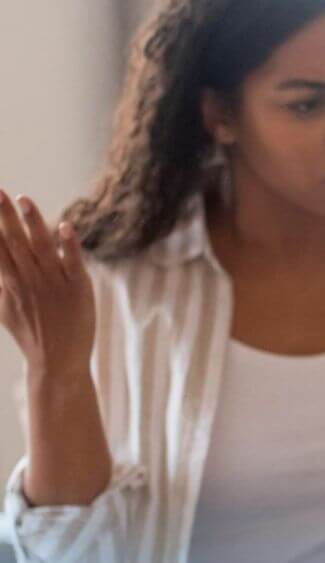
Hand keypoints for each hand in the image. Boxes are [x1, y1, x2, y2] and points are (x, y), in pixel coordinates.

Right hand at [0, 190, 95, 376]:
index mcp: (11, 283)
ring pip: (42, 248)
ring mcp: (54, 284)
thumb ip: (0, 286)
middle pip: (14, 242)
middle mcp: (29, 280)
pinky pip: (73, 263)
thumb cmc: (33, 335)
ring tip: (25, 199)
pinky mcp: (79, 290)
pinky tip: (66, 226)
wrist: (58, 363)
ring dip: (33, 223)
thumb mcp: (6, 309)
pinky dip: (69, 246)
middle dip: (4, 216)